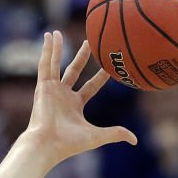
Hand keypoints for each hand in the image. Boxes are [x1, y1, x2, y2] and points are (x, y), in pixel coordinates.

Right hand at [26, 31, 136, 163]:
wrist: (48, 144)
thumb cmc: (70, 144)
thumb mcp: (97, 136)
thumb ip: (115, 134)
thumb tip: (135, 140)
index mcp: (76, 106)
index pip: (91, 86)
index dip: (101, 76)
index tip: (109, 65)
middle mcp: (63, 96)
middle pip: (74, 71)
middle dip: (82, 57)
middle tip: (90, 42)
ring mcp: (52, 90)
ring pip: (56, 64)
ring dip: (58, 48)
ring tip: (58, 32)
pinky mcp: (43, 87)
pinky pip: (45, 64)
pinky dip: (46, 50)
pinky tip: (49, 36)